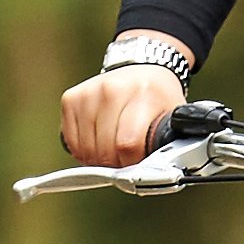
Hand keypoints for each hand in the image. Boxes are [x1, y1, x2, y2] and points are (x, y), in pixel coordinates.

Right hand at [62, 38, 190, 166]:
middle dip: (117, 164)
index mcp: (143, 94)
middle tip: (127, 158)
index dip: (132, 163)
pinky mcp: (71, 98)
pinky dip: (84, 150)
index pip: (128, 145)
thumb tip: (157, 173)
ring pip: (86, 150)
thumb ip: (168, 145)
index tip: (138, 164)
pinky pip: (72, 142)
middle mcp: (112, 89)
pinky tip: (98, 141)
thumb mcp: (172, 118)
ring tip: (114, 149)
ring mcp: (88, 93)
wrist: (142, 69)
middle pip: (105, 151)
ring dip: (99, 159)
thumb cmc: (157, 98)